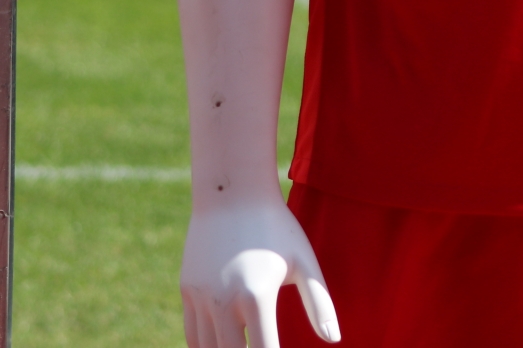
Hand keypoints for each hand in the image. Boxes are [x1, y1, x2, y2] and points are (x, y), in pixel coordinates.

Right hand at [181, 199, 340, 347]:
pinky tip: (223, 346)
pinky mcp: (188, 290)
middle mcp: (224, 302)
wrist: (232, 191)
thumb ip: (319, 303)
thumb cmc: (275, 225)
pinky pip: (193, 333)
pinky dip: (205, 347)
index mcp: (256, 297)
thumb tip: (334, 339)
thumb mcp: (303, 261)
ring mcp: (202, 297)